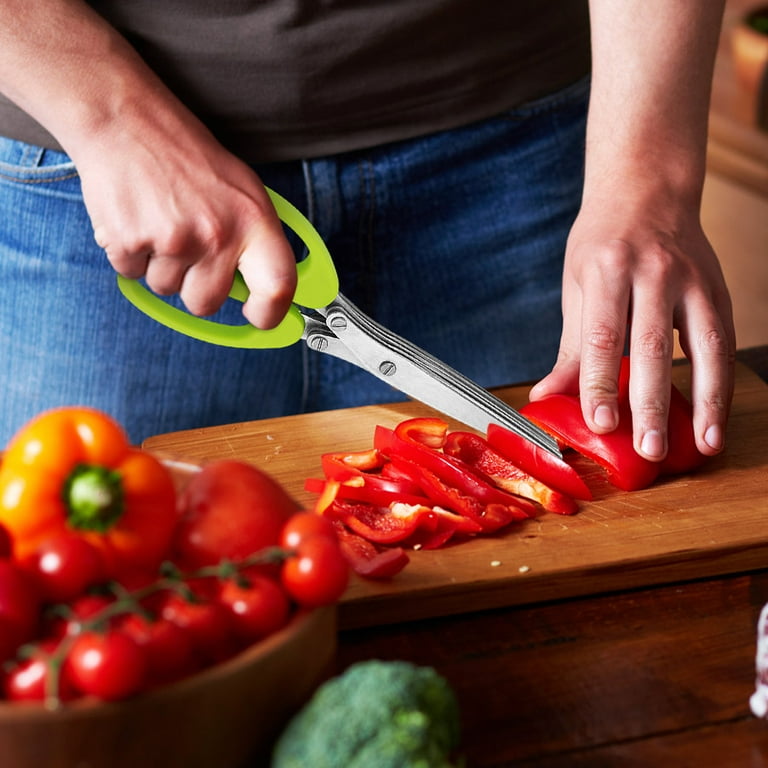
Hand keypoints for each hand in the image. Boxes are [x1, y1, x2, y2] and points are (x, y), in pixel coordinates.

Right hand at [77, 108, 296, 329]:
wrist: (126, 121)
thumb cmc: (189, 159)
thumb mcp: (243, 189)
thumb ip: (255, 240)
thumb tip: (268, 292)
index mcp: (254, 221)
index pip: (278, 287)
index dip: (270, 313)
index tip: (258, 316)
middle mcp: (217, 234)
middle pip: (206, 303)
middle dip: (194, 286)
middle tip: (188, 246)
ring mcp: (172, 240)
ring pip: (166, 289)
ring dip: (160, 265)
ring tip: (160, 220)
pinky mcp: (129, 241)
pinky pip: (132, 275)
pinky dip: (130, 254)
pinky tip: (137, 218)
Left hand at [530, 185, 735, 461]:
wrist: (646, 191)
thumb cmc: (602, 244)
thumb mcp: (577, 287)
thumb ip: (571, 348)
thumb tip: (546, 397)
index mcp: (606, 270)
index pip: (602, 337)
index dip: (599, 383)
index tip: (600, 424)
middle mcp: (652, 272)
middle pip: (652, 346)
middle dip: (651, 402)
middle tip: (649, 449)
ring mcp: (691, 279)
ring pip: (704, 345)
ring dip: (705, 400)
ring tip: (704, 443)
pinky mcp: (716, 288)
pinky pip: (722, 340)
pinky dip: (721, 381)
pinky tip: (715, 414)